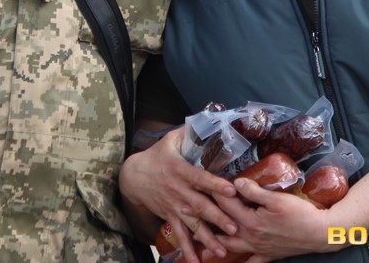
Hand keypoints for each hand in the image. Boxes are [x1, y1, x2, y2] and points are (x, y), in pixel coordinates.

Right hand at [119, 126, 237, 260]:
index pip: (201, 178)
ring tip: (222, 251)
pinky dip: (188, 250)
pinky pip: (181, 236)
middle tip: (234, 227)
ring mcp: (175, 207)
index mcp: (181, 170)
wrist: (134, 176)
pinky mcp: (171, 217)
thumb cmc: (158, 155)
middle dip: (218, 218)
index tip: (232, 190)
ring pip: (193, 225)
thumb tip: (211, 119)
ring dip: (207, 238)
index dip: (215, 184)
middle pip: (201, 206)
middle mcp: (179, 191)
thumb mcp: (172, 140)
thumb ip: (191, 132)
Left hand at [206, 178, 330, 258]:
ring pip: (230, 246)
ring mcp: (258, 247)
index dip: (212, 191)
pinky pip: (250, 262)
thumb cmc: (301, 214)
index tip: (197, 183)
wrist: (321, 234)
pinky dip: (240, 262)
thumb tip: (236, 182)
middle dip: (204, 217)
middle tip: (185, 210)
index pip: (227, 203)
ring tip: (195, 243)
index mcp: (251, 221)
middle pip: (222, 225)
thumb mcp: (277, 199)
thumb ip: (255, 191)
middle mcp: (250, 236)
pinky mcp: (268, 254)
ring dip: (213, 243)